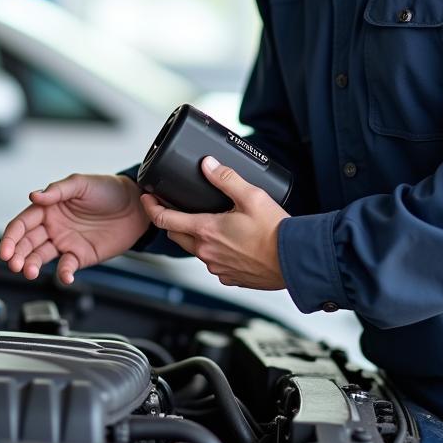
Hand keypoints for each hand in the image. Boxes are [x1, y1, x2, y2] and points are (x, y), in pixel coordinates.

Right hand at [0, 173, 146, 283]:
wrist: (136, 205)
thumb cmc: (107, 189)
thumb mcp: (81, 183)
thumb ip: (57, 191)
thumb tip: (34, 196)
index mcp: (48, 208)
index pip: (22, 223)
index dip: (11, 236)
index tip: (6, 249)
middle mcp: (52, 226)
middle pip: (26, 243)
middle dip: (16, 254)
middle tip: (14, 263)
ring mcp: (65, 242)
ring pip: (40, 257)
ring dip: (32, 265)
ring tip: (29, 272)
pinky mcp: (80, 256)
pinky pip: (66, 266)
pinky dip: (63, 273)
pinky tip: (65, 275)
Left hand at [141, 156, 289, 289]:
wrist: (296, 260)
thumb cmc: (275, 231)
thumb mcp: (251, 195)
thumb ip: (226, 178)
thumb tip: (208, 165)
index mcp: (206, 230)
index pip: (165, 220)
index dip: (151, 207)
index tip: (147, 198)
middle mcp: (206, 252)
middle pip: (176, 235)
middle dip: (172, 221)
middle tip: (175, 208)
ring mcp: (217, 268)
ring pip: (196, 250)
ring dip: (196, 237)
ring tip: (210, 223)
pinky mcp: (230, 278)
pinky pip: (214, 263)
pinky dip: (215, 252)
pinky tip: (230, 243)